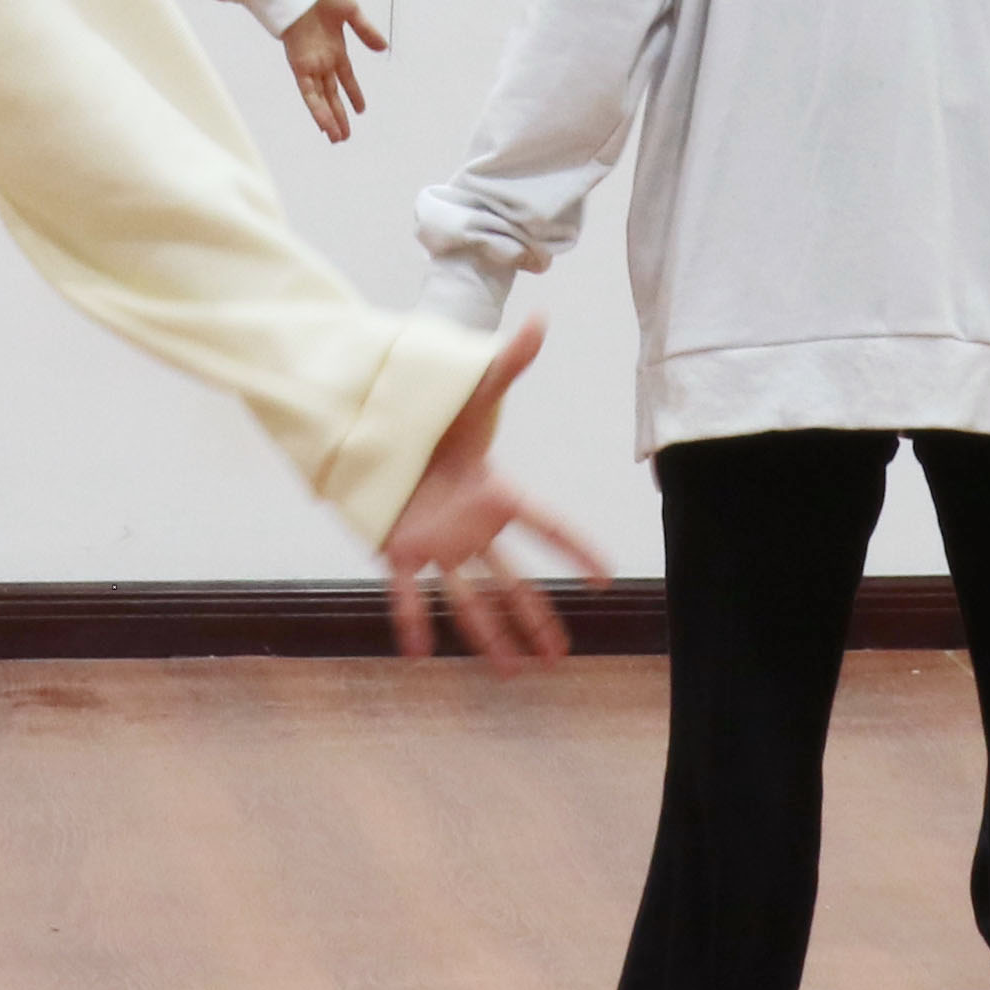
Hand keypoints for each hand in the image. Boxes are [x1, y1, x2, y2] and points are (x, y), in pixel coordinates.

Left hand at [279, 0, 387, 144]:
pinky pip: (308, 92)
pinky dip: (317, 108)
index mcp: (335, 48)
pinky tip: (324, 124)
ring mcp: (311, 63)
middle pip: (332, 93)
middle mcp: (322, 59)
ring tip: (337, 138)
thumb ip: (365, 31)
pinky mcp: (298, 64)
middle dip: (339, 115)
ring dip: (329, 119)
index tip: (361, 110)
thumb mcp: (351, 12)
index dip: (354, 94)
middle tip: (345, 136)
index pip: (346, 77)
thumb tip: (384, 48)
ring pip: (321, 98)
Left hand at [378, 313, 606, 673]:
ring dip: (491, 636)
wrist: (382, 428)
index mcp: (498, 493)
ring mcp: (439, 544)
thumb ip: (508, 362)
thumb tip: (540, 316)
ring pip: (471, 597)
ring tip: (514, 672)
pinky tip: (419, 654)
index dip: (576, 548)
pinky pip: (408, 593)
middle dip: (537, 617)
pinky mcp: (401, 549)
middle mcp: (473, 528)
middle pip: (513, 579)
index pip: (547, 524)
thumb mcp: (474, 391)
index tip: (606, 578)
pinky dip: (412, 621)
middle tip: (561, 656)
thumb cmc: (434, 416)